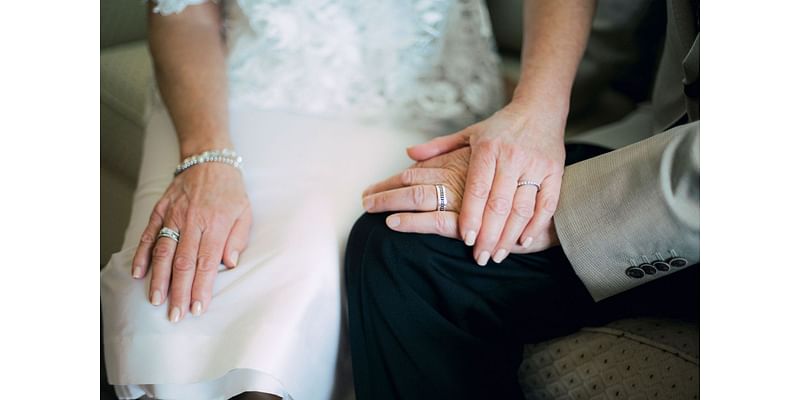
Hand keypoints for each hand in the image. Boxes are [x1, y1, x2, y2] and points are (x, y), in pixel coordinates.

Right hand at [131, 163, 251, 321]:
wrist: (208, 159)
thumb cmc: (230, 190)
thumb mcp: (244, 212)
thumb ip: (237, 239)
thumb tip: (230, 264)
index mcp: (215, 224)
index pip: (207, 262)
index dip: (201, 287)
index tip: (198, 308)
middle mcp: (192, 221)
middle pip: (183, 262)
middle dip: (179, 292)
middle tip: (176, 315)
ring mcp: (173, 216)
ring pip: (163, 251)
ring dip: (159, 278)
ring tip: (156, 301)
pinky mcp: (160, 211)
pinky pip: (148, 235)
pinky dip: (141, 255)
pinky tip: (138, 274)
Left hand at [362, 146, 558, 254]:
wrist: (540, 108)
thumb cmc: (500, 127)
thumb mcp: (469, 134)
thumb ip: (439, 147)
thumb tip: (409, 154)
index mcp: (488, 149)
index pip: (478, 189)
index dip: (472, 216)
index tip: (466, 239)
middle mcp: (511, 157)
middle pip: (499, 204)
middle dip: (489, 235)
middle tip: (480, 257)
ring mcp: (535, 165)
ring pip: (522, 208)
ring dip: (510, 236)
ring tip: (497, 255)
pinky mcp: (555, 172)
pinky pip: (547, 205)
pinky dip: (536, 226)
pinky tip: (523, 242)